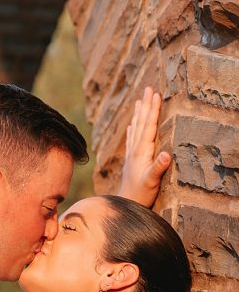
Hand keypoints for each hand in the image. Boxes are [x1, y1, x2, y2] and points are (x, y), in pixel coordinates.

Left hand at [117, 86, 170, 207]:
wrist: (125, 203)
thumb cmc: (140, 193)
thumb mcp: (152, 181)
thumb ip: (158, 168)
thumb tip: (166, 155)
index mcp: (142, 151)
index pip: (148, 126)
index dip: (152, 110)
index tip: (155, 94)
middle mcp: (135, 150)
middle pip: (141, 123)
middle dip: (146, 105)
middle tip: (148, 88)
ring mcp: (132, 154)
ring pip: (136, 129)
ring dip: (139, 114)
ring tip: (139, 101)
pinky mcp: (131, 160)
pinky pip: (132, 140)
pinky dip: (132, 130)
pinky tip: (131, 125)